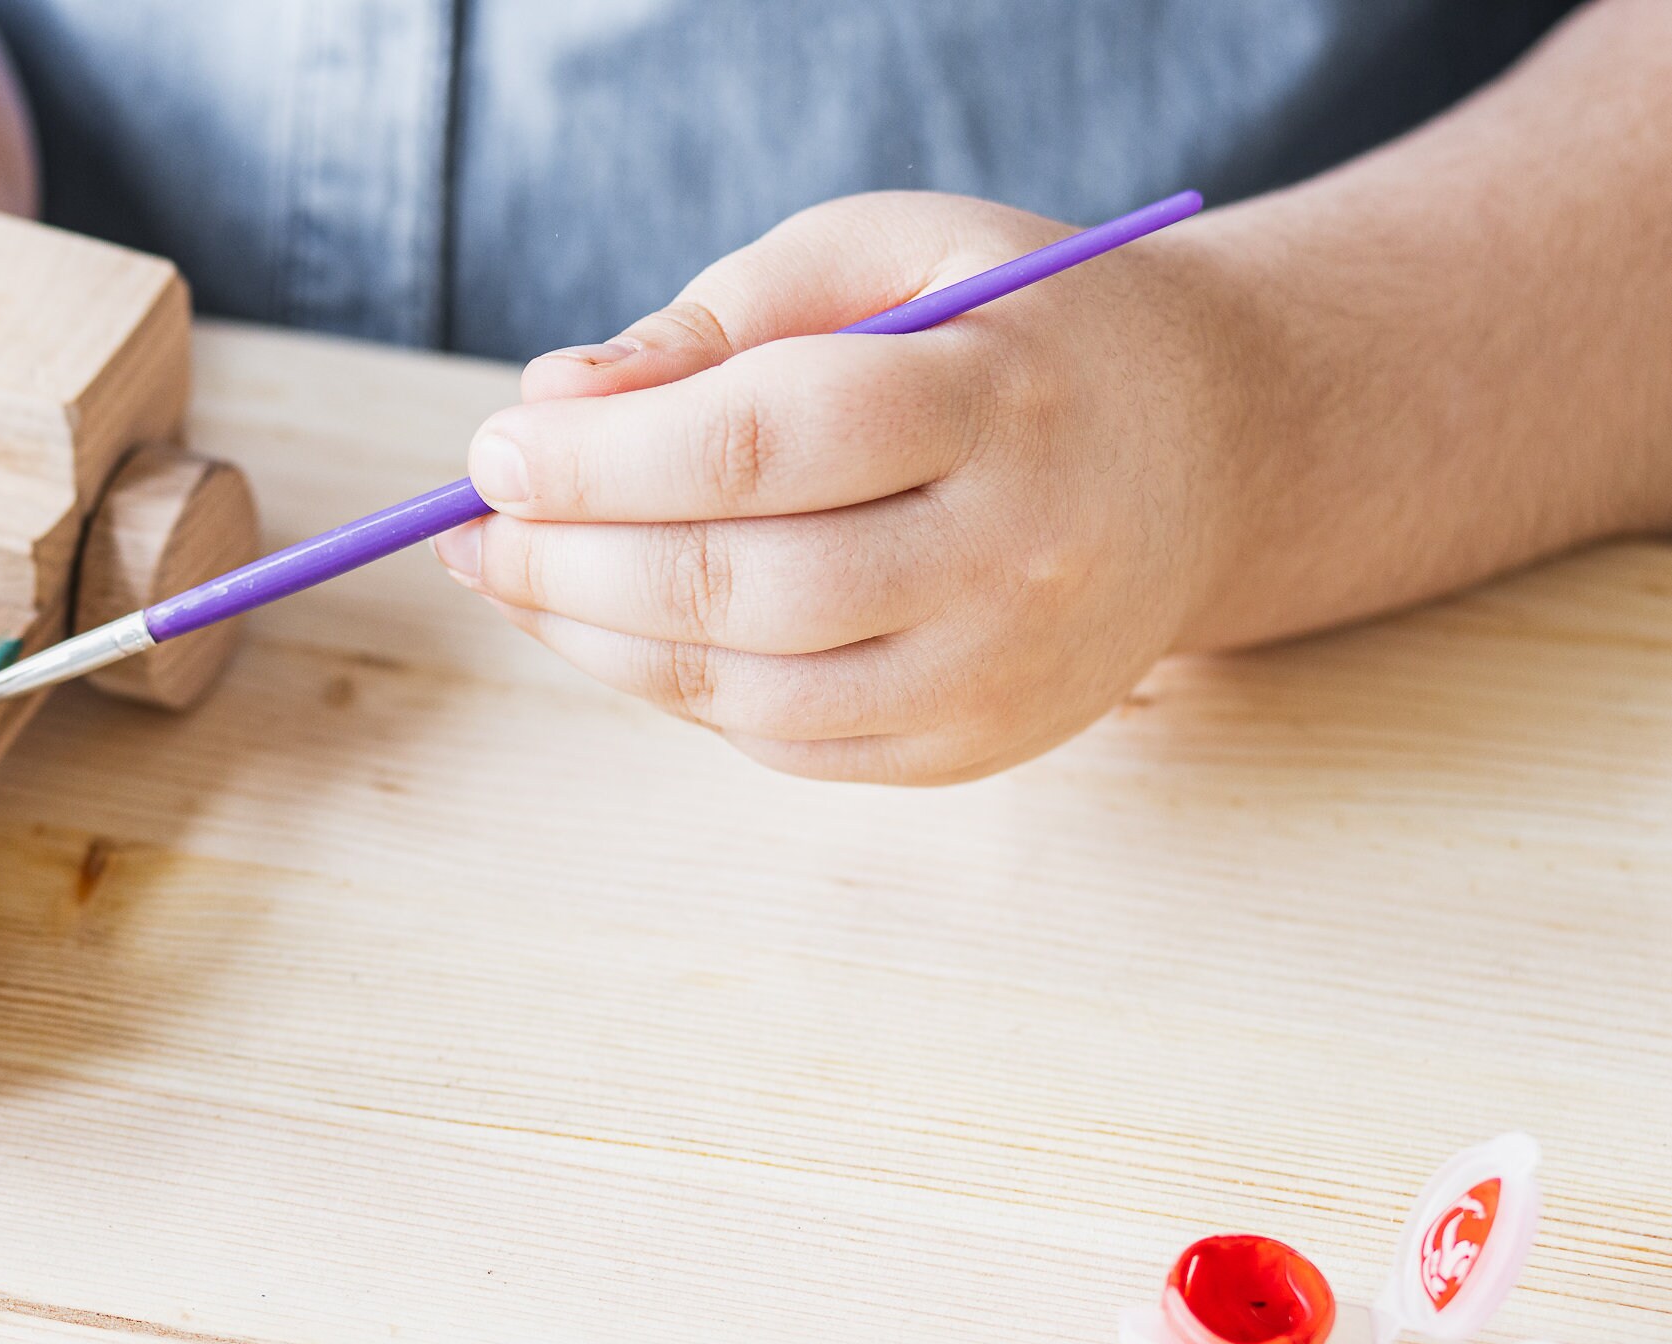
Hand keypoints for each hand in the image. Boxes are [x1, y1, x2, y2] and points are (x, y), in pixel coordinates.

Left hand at [434, 192, 1256, 782]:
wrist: (1206, 456)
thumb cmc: (1009, 333)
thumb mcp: (884, 258)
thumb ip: (720, 319)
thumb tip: (553, 404)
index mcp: (1002, 399)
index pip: (762, 443)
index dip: (599, 460)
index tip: (491, 450)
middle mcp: (1014, 556)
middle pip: (740, 587)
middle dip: (568, 564)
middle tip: (471, 529)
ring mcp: (996, 676)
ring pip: (745, 689)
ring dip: (593, 640)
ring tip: (511, 577)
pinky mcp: (967, 752)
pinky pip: (777, 741)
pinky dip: (671, 687)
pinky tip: (615, 624)